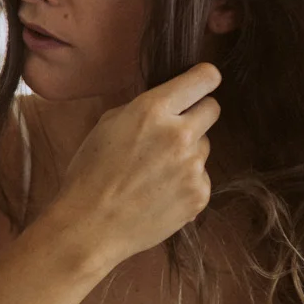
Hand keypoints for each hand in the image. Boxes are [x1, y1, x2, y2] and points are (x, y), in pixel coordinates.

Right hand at [46, 62, 221, 268]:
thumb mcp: (108, 125)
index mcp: (152, 110)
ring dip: (187, 153)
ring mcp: (193, 167)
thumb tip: (167, 105)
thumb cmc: (90, 173)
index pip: (204, 79)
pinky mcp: (199, 194)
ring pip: (204, 146)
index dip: (205, 79)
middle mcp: (179, 134)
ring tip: (155, 172)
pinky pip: (201, 177)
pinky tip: (159, 193)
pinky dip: (186, 182)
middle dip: (197, 114)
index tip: (202, 82)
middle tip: (175, 130)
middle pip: (213, 109)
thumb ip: (142, 110)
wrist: (90, 224)